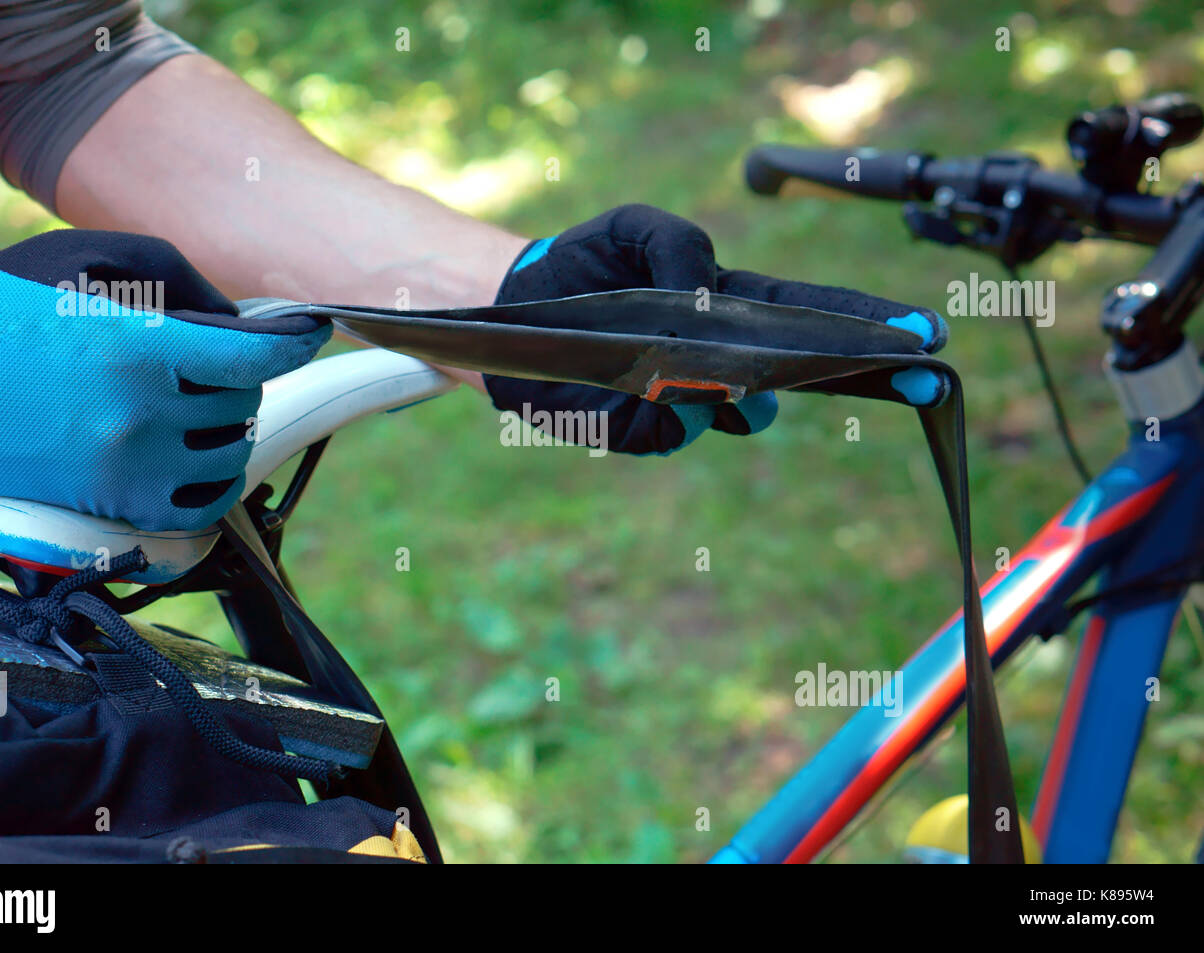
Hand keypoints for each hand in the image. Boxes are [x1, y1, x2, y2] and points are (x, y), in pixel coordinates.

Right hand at [0, 230, 331, 529]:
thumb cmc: (4, 314)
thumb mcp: (85, 260)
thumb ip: (178, 280)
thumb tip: (242, 321)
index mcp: (137, 344)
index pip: (254, 356)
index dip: (294, 342)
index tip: (310, 334)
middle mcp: (140, 412)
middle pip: (242, 401)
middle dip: (234, 379)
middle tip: (204, 366)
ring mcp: (129, 468)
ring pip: (230, 452)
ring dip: (225, 427)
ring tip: (190, 407)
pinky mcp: (117, 510)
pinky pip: (206, 505)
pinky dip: (214, 479)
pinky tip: (195, 456)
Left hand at [484, 204, 945, 454]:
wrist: (514, 310)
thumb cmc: (586, 265)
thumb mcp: (634, 228)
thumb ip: (679, 244)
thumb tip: (707, 295)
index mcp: (731, 307)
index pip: (809, 314)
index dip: (865, 324)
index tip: (926, 333)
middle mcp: (720, 362)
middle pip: (800, 374)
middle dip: (859, 372)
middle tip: (916, 373)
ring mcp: (682, 401)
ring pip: (742, 413)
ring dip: (746, 389)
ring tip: (716, 365)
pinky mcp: (633, 431)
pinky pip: (668, 432)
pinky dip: (668, 409)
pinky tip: (647, 385)